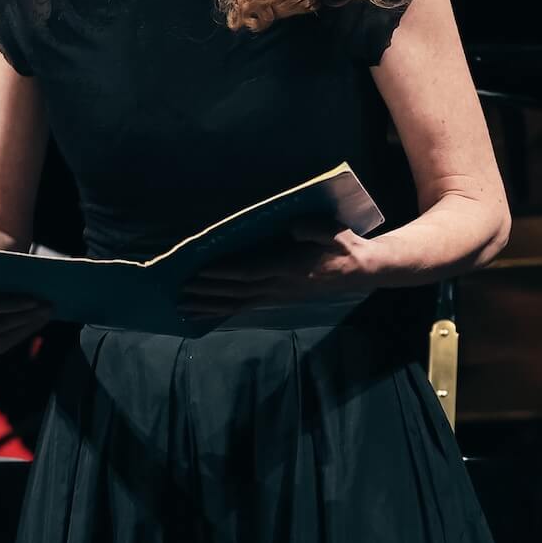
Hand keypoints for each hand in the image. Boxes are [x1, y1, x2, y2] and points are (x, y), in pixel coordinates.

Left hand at [177, 219, 376, 318]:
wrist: (359, 271)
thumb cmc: (343, 246)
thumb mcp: (334, 232)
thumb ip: (313, 229)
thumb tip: (293, 228)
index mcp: (289, 268)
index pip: (252, 272)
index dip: (226, 274)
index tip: (203, 272)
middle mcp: (279, 286)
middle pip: (237, 292)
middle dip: (209, 292)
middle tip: (182, 292)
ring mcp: (277, 295)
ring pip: (239, 303)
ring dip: (211, 306)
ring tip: (184, 308)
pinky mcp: (277, 299)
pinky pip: (246, 307)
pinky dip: (224, 311)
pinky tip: (206, 315)